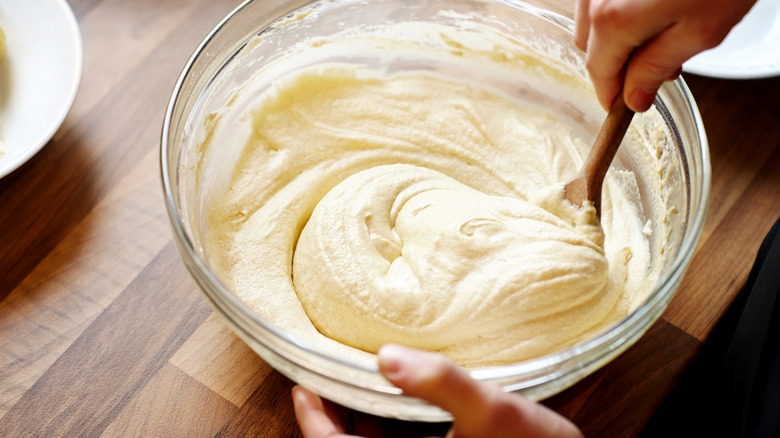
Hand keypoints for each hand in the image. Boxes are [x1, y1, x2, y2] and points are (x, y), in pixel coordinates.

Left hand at [292, 344, 582, 437]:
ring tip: (353, 379)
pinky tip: (394, 400)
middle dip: (332, 415)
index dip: (313, 420)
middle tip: (324, 374)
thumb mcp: (492, 410)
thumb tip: (387, 356)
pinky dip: (384, 426)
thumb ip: (441, 382)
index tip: (301, 384)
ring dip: (357, 421)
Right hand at [574, 0, 755, 111]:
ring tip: (661, 31)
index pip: (599, 73)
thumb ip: (657, 69)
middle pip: (590, 45)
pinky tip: (652, 7)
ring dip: (616, 35)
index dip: (612, 94)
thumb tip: (635, 97)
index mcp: (613, 21)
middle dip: (617, 63)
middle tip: (658, 66)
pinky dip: (617, 10)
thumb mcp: (699, 32)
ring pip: (592, 18)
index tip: (625, 105)